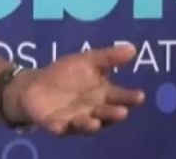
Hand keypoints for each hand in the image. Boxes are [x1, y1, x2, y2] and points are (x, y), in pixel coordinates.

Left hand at [8, 44, 144, 135]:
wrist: (36, 85)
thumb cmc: (66, 74)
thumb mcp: (86, 61)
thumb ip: (108, 57)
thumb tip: (132, 48)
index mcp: (103, 94)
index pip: (120, 97)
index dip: (130, 97)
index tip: (139, 95)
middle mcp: (94, 110)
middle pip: (106, 114)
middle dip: (113, 114)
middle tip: (122, 112)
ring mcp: (75, 119)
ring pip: (85, 124)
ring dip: (90, 125)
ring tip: (94, 123)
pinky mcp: (56, 124)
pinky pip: (59, 127)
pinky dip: (60, 127)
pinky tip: (60, 125)